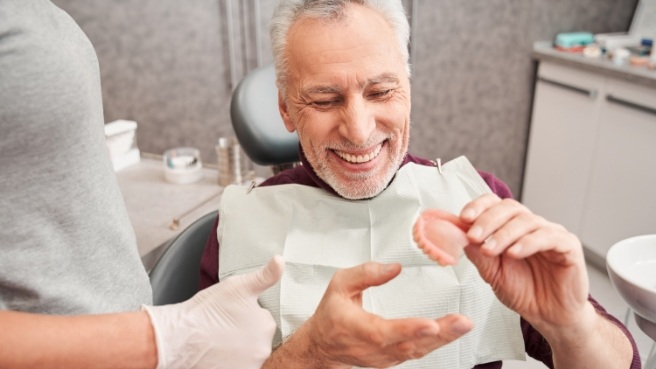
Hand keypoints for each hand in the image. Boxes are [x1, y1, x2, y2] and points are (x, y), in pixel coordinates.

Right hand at [143, 255, 284, 368]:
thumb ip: (265, 276)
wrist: (180, 338)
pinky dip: (232, 360)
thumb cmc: (207, 310)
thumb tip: (281, 260)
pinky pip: (240, 364)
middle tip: (224, 325)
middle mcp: (263, 349)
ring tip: (219, 338)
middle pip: (258, 337)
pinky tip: (219, 352)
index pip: (263, 318)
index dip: (247, 314)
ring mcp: (250, 365)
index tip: (232, 313)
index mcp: (267, 325)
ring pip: (249, 352)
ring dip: (239, 347)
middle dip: (245, 331)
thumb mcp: (238, 286)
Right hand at [302, 262, 472, 367]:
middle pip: (410, 344)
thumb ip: (365, 274)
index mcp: (357, 328)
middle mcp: (373, 348)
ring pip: (417, 351)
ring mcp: (385, 357)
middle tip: (462, 322)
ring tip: (463, 324)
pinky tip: (451, 331)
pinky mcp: (393, 359)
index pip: (385, 332)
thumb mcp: (339, 285)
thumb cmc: (331, 314)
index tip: (431, 324)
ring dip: (444, 339)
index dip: (409, 329)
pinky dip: (436, 342)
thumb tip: (394, 267)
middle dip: (440, 334)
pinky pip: (417, 352)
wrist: (322, 345)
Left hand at [459, 194, 589, 334]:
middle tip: (474, 236)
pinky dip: (528, 243)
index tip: (463, 218)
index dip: (479, 206)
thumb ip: (477, 253)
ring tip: (490, 249)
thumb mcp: (492, 273)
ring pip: (527, 221)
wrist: (549, 316)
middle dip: (488, 220)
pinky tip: (514, 253)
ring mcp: (551, 233)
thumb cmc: (523, 291)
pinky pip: (549, 237)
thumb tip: (458, 234)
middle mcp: (531, 226)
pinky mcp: (569, 246)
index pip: (495, 204)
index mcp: (511, 227)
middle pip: (510, 208)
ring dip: (504, 234)